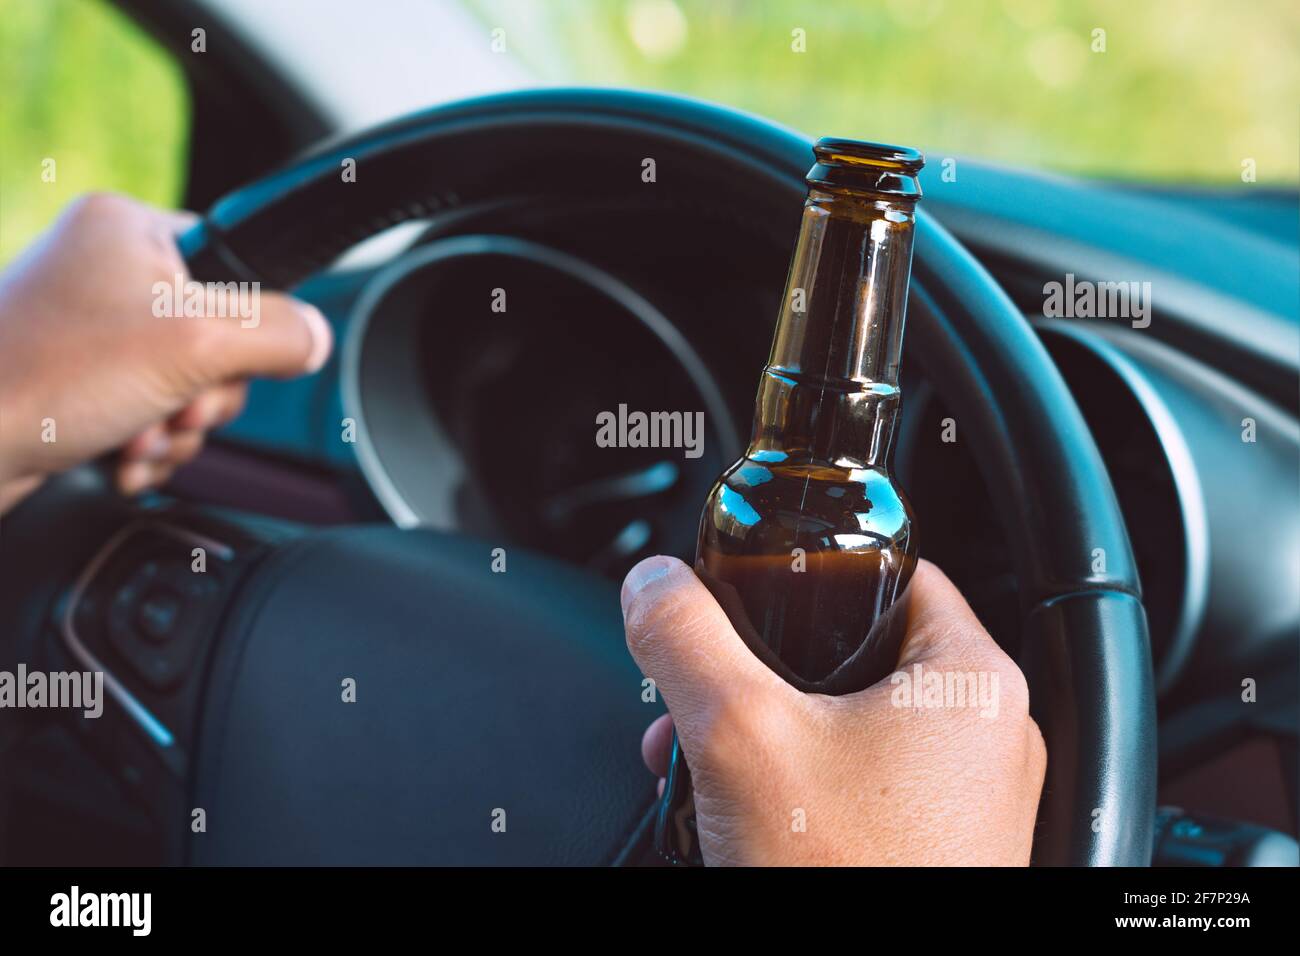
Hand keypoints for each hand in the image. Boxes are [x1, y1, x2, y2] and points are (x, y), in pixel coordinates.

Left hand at [0, 193, 330, 511]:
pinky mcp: (74, 378)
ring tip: (136, 437)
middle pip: (218, 338)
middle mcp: (106, 269)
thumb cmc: (45, 381)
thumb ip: (277, 334)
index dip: (243, 331)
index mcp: (132, 229)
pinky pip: (148, 410)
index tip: (215, 362)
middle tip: (169, 407)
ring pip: (186, 384)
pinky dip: (145, 443)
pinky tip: (120, 456)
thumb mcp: (194, 345)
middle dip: (202, 396)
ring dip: (176, 429)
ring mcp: (88, 326)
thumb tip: (317, 336)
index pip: (238, 271)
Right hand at [621, 556, 1046, 865]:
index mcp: (968, 679)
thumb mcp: (738, 735)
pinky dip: (793, 786)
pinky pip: (857, 787)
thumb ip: (686, 640)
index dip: (811, 573)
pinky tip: (733, 816)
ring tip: (696, 761)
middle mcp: (981, 736)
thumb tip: (653, 584)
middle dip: (756, 672)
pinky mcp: (934, 849)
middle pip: (853, 654)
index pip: (893, 574)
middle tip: (701, 693)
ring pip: (845, 725)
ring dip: (763, 732)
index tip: (753, 588)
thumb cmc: (851, 883)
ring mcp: (961, 801)